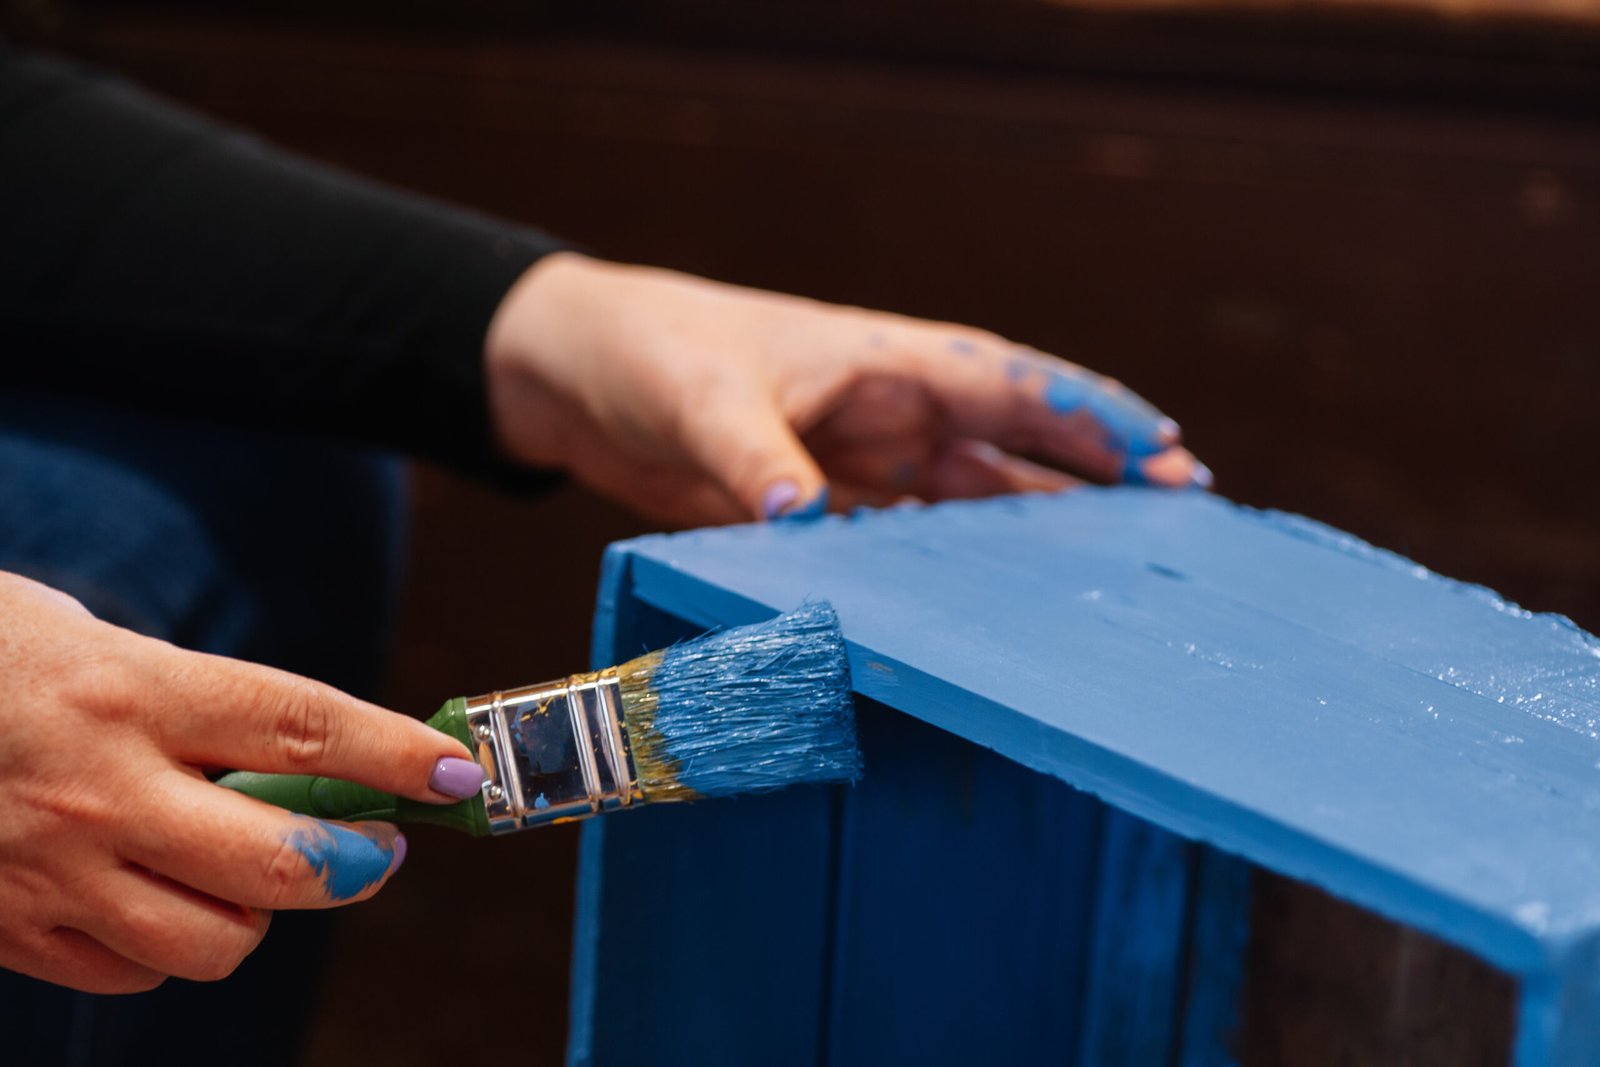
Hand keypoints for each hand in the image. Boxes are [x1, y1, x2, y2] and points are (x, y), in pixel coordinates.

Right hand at [0, 572, 481, 992]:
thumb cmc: (1, 656)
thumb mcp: (109, 648)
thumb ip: (207, 708)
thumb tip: (318, 761)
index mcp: (133, 689)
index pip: (304, 725)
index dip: (398, 754)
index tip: (458, 772)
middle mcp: (100, 786)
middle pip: (280, 862)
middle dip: (357, 863)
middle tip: (378, 846)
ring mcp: (52, 868)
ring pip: (217, 941)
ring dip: (260, 913)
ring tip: (246, 869)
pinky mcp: (11, 929)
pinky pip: (136, 973)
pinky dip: (172, 945)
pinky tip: (157, 894)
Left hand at [485, 253, 1208, 525]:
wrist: (577, 376)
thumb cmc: (650, 353)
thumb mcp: (703, 401)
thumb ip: (758, 461)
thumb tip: (807, 521)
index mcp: (884, 361)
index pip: (1009, 384)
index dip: (1089, 415)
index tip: (1164, 452)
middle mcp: (891, 412)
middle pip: (1016, 448)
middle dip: (1097, 479)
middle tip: (1180, 520)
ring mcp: (865, 465)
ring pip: (975, 502)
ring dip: (1039, 533)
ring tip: (1112, 577)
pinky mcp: (826, 512)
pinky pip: (909, 546)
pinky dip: (954, 574)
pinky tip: (992, 613)